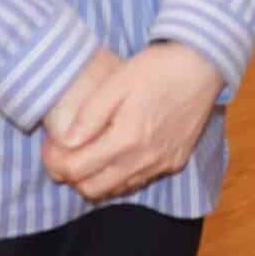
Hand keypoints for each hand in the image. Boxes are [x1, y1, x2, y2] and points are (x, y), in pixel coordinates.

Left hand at [40, 43, 224, 201]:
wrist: (204, 65)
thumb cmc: (158, 68)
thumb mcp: (117, 82)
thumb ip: (89, 114)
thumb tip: (67, 141)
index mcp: (126, 139)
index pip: (76, 171)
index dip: (54, 162)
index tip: (50, 145)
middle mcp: (144, 160)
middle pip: (92, 189)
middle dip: (71, 176)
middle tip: (65, 153)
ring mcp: (162, 164)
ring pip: (116, 189)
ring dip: (96, 177)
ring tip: (91, 151)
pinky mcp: (175, 162)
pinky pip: (139, 180)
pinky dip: (121, 174)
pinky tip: (119, 152)